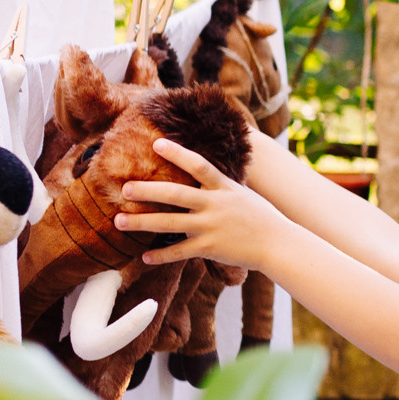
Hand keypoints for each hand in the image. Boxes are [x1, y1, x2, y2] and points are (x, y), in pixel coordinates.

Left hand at [115, 139, 285, 268]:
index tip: (156, 143)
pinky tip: (144, 257)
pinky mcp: (209, 248)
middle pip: (174, 194)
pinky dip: (160, 255)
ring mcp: (210, 227)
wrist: (279, 245)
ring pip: (169, 223)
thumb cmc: (262, 218)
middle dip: (147, 191)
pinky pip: (179, 252)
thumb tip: (204, 172)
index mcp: (223, 188)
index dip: (177, 153)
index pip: (198, 165)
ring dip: (141, 222)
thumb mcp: (243, 194)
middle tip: (125, 187)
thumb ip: (220, 185)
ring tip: (119, 221)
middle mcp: (214, 205)